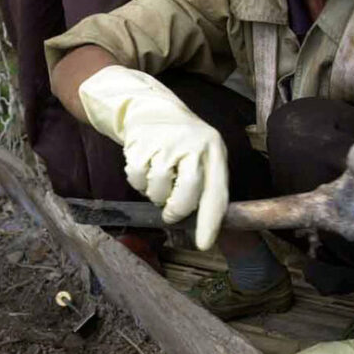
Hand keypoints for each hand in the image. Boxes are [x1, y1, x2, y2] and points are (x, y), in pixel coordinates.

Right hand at [78, 65, 228, 249]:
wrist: (150, 109)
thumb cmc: (181, 143)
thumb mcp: (202, 156)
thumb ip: (205, 185)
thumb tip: (204, 226)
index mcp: (214, 151)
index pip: (216, 193)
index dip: (209, 222)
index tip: (203, 244)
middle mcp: (194, 146)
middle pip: (186, 195)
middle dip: (176, 211)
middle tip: (170, 213)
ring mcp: (166, 143)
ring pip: (158, 189)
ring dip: (154, 193)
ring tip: (159, 179)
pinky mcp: (142, 143)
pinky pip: (137, 178)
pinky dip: (137, 181)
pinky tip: (144, 168)